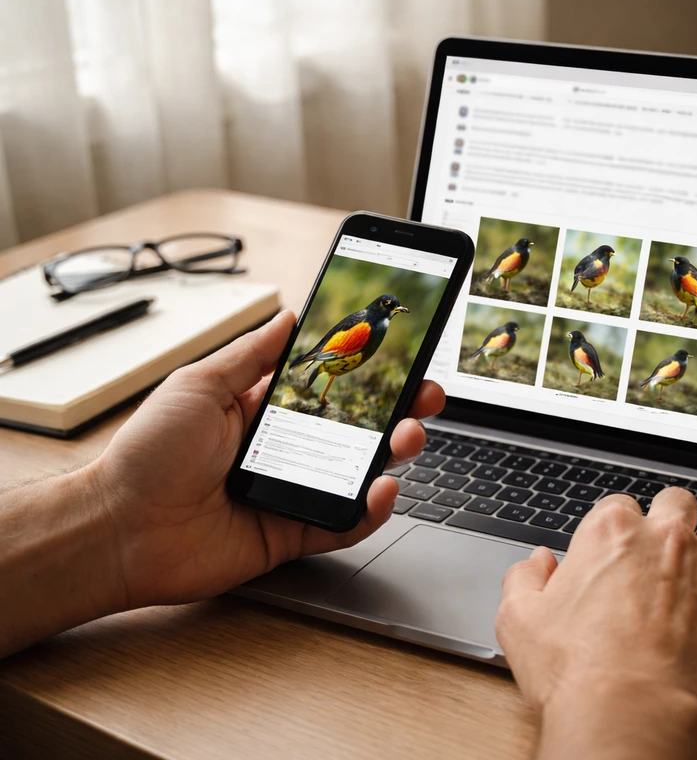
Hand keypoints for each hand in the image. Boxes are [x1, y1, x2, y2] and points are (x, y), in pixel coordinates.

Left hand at [90, 310, 444, 608]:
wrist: (119, 528)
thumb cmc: (147, 453)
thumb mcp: (199, 385)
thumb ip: (251, 354)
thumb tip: (290, 315)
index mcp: (266, 409)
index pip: (332, 384)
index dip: (369, 371)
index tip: (401, 352)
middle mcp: (287, 448)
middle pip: (360, 427)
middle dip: (401, 410)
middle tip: (426, 397)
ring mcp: (294, 490)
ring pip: (361, 472)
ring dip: (395, 452)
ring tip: (408, 436)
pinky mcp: (294, 532)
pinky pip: (345, 522)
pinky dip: (371, 510)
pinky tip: (382, 488)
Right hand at [496, 489, 696, 758]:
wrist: (632, 717)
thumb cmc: (577, 674)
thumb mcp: (520, 622)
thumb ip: (525, 580)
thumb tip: (536, 564)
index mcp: (611, 533)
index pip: (620, 506)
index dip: (619, 529)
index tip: (619, 552)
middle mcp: (666, 539)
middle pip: (677, 502)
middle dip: (672, 520)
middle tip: (665, 549)